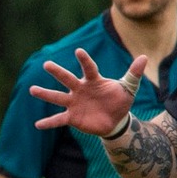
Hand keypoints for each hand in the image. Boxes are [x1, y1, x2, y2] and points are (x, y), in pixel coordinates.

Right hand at [29, 49, 144, 136]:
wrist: (115, 120)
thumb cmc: (119, 100)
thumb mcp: (128, 88)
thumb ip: (133, 73)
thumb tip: (144, 57)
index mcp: (93, 81)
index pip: (89, 68)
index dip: (85, 60)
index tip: (78, 51)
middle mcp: (80, 89)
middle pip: (68, 79)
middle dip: (58, 72)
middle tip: (47, 64)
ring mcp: (74, 103)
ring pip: (58, 97)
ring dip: (45, 94)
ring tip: (32, 90)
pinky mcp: (72, 117)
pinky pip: (58, 119)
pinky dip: (48, 122)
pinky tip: (37, 125)